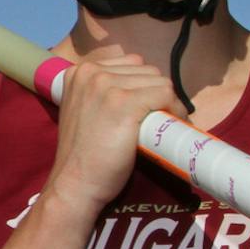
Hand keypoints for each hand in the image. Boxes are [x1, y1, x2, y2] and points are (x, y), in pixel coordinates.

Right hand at [44, 51, 181, 221]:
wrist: (75, 184)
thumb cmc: (82, 154)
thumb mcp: (83, 110)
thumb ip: (101, 93)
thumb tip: (139, 87)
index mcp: (79, 72)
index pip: (129, 65)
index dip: (143, 86)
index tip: (146, 108)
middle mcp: (91, 73)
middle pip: (146, 71)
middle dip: (156, 94)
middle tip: (156, 120)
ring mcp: (107, 86)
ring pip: (159, 82)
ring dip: (167, 103)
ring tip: (161, 125)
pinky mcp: (124, 103)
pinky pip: (165, 95)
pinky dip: (174, 110)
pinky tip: (169, 126)